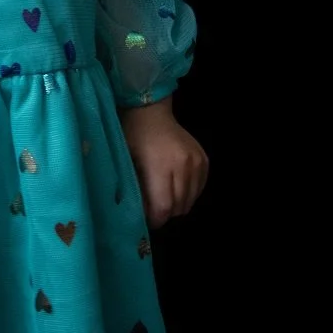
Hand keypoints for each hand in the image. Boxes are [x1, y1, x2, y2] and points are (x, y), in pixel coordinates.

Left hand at [120, 98, 208, 229]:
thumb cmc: (133, 136)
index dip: (156, 219)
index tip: (148, 221)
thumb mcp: (127, 162)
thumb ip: (137, 189)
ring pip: (190, 200)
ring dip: (177, 205)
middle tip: (153, 209)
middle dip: (165, 214)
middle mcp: (183, 165)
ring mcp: (197, 162)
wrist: (151, 112)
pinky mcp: (204, 160)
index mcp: (160, 165)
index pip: (164, 207)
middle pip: (179, 206)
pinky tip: (175, 187)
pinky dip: (188, 194)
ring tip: (163, 197)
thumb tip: (143, 215)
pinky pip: (199, 189)